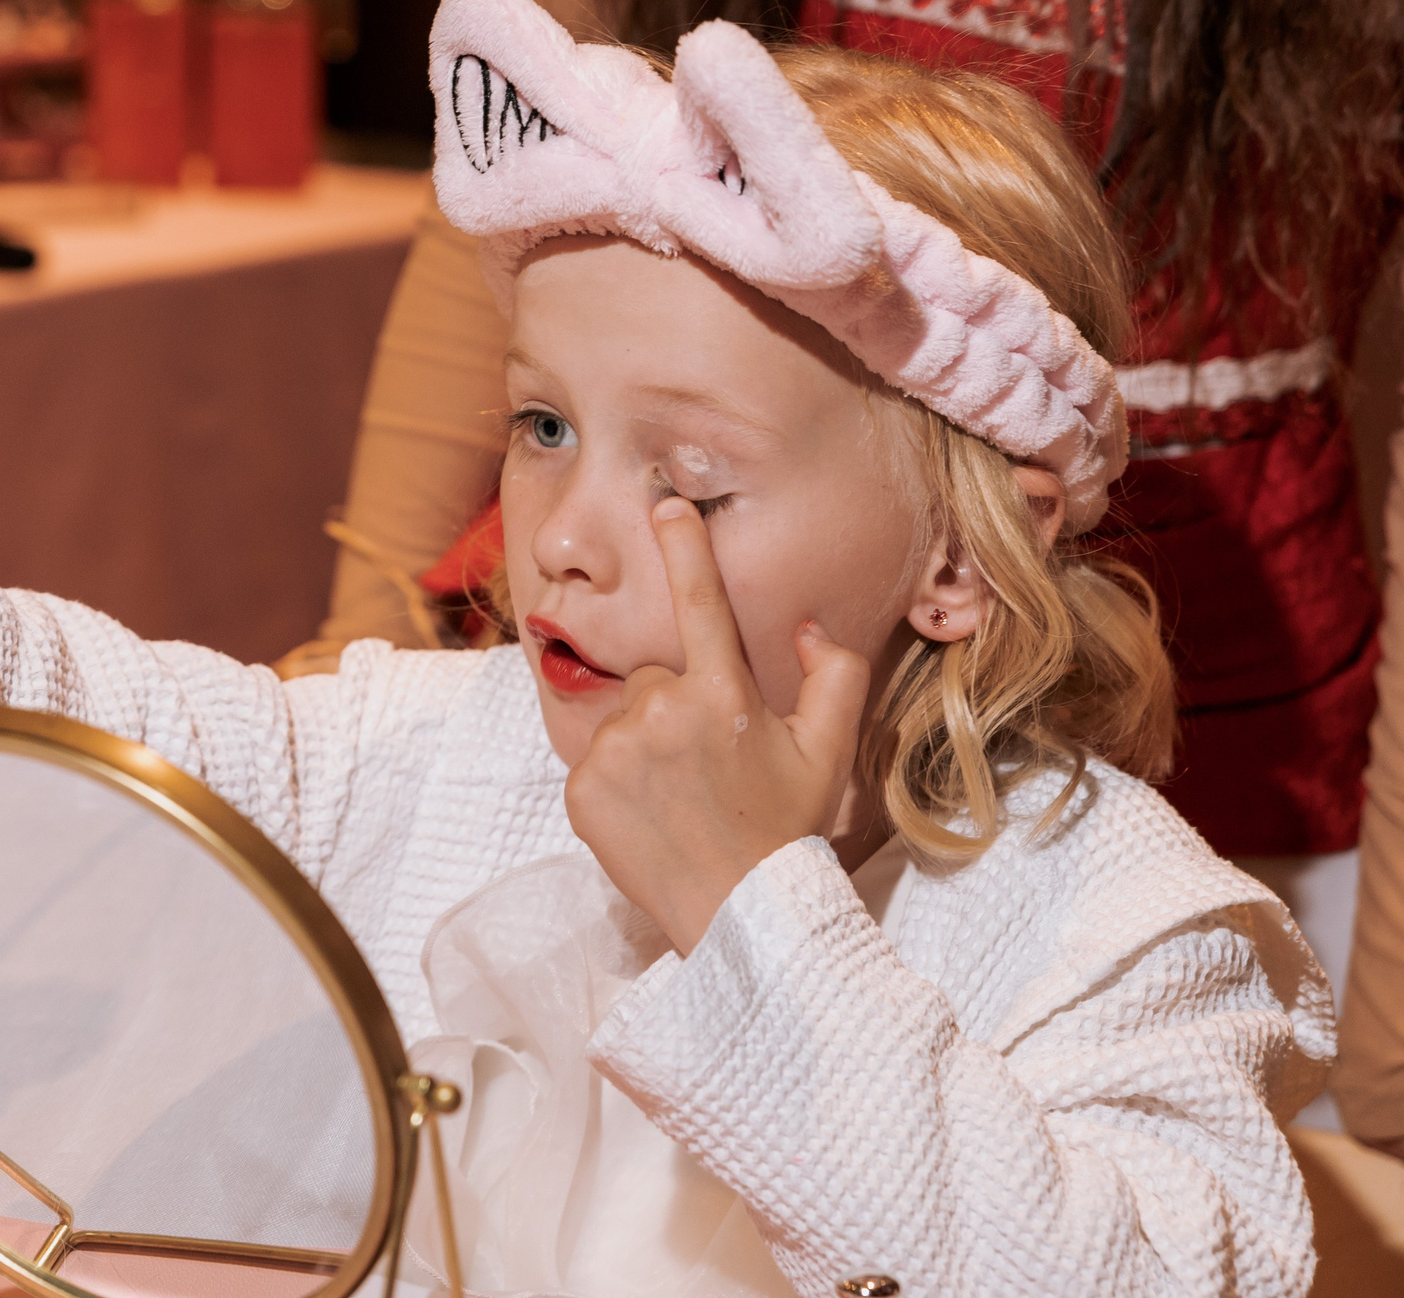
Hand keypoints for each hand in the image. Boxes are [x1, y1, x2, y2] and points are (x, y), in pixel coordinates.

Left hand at [565, 497, 871, 955]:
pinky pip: (595, 761)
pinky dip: (616, 780)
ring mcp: (615, 750)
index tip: (666, 501)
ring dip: (645, 744)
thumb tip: (812, 627)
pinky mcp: (581, 787)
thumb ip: (836, 675)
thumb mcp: (829, 752)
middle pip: (655, 677)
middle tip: (707, 764)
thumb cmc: (786, 830)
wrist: (740, 916)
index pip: (701, 604)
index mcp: (723, 695)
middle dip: (676, 705)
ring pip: (624, 718)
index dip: (685, 547)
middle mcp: (662, 712)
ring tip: (680, 796)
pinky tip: (650, 814)